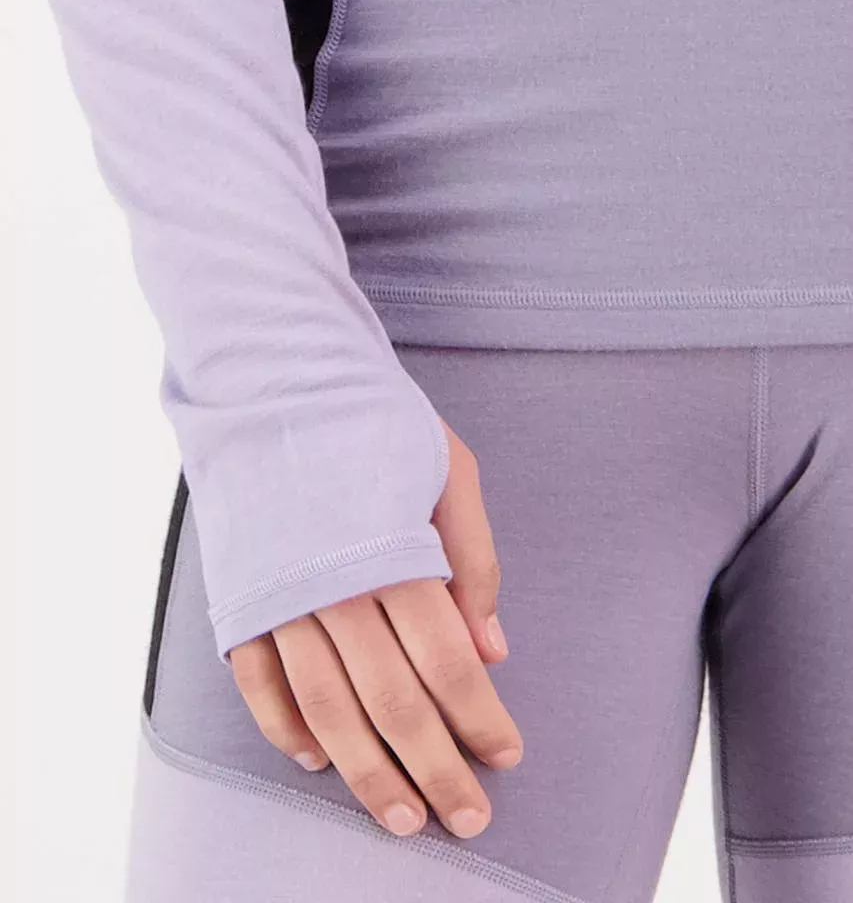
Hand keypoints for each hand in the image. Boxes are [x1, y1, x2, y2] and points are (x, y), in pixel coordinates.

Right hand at [229, 417, 522, 838]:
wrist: (277, 375)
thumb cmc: (375, 419)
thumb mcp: (449, 470)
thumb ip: (473, 560)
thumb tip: (493, 652)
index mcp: (393, 552)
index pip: (448, 663)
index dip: (480, 718)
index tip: (507, 758)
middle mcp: (334, 586)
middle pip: (392, 701)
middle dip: (436, 767)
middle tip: (467, 817)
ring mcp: (280, 596)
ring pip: (325, 708)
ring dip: (365, 771)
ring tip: (399, 817)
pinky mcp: (239, 595)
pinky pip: (259, 681)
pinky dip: (285, 727)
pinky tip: (317, 760)